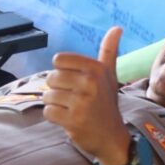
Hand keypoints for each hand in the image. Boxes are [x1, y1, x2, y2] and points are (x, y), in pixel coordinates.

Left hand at [43, 26, 130, 164]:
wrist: (112, 136)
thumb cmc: (106, 102)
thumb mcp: (109, 74)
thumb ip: (109, 50)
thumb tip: (117, 28)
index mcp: (96, 69)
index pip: (59, 60)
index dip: (62, 72)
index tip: (75, 82)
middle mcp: (90, 83)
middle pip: (51, 77)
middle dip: (57, 89)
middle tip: (73, 99)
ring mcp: (82, 102)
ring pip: (48, 95)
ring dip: (55, 104)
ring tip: (71, 109)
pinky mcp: (73, 120)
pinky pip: (48, 111)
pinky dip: (54, 117)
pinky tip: (68, 119)